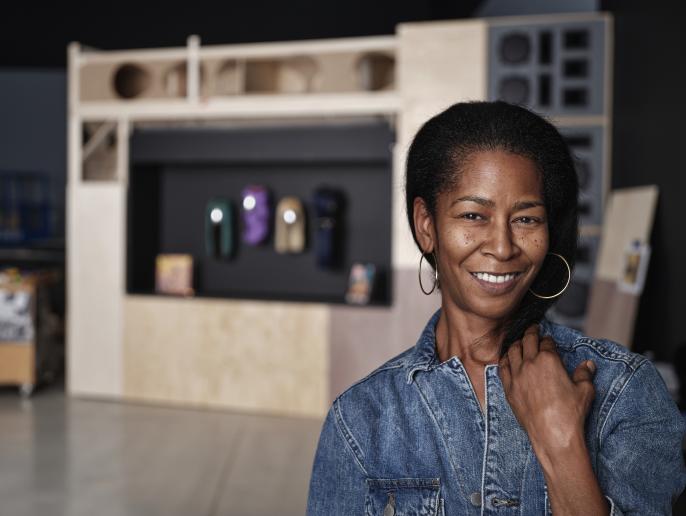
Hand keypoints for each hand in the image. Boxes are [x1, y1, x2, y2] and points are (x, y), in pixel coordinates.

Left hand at [498, 324, 596, 461]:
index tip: (547, 338)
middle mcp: (530, 363)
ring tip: (519, 342)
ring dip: (516, 344)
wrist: (553, 433)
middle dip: (530, 333)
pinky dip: (504, 360)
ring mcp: (517, 376)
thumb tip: (588, 364)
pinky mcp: (509, 389)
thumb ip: (585, 374)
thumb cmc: (570, 412)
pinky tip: (506, 359)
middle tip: (532, 329)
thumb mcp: (584, 390)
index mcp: (549, 360)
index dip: (547, 339)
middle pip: (527, 341)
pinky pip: (502, 368)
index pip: (546, 343)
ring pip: (512, 352)